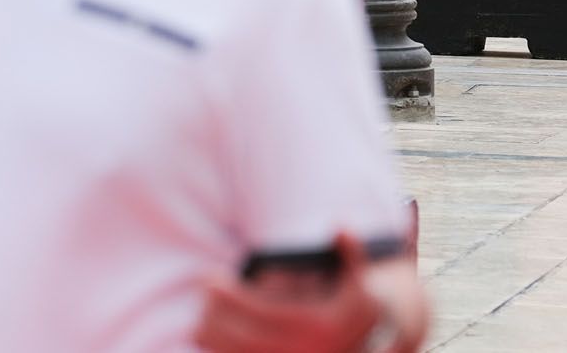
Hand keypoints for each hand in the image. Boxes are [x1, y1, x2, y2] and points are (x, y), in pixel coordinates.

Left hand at [195, 233, 425, 352]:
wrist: (364, 349)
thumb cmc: (357, 311)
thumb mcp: (362, 281)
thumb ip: (353, 252)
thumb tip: (340, 225)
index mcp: (312, 325)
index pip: (260, 312)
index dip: (231, 297)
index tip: (210, 279)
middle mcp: (296, 350)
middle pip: (241, 336)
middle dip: (215, 313)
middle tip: (204, 290)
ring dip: (212, 335)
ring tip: (202, 315)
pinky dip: (219, 350)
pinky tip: (209, 335)